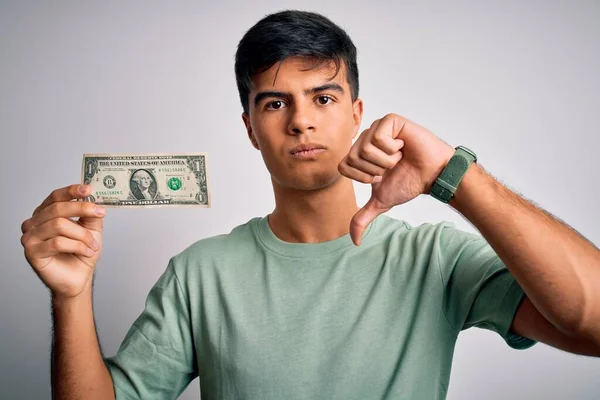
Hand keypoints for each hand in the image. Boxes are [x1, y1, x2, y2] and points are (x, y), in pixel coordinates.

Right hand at [20, 184, 105, 300]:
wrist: (79, 277)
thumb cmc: (81, 253)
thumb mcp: (91, 229)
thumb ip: (91, 214)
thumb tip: (93, 199)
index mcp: (45, 214)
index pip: (55, 197)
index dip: (71, 191)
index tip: (88, 189)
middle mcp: (34, 223)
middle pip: (57, 209)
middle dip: (82, 209)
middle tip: (100, 213)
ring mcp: (30, 238)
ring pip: (59, 225)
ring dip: (82, 235)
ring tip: (93, 245)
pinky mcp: (32, 252)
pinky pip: (57, 242)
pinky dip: (77, 246)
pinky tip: (86, 252)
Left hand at [338, 113, 454, 244]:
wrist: (432, 174)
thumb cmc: (409, 182)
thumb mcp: (382, 201)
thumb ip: (363, 218)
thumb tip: (355, 241)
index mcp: (358, 155)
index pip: (344, 167)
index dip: (363, 177)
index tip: (380, 176)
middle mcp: (365, 139)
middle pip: (353, 158)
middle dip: (375, 169)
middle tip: (391, 167)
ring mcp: (377, 128)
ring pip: (365, 148)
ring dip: (386, 160)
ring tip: (398, 157)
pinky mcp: (390, 120)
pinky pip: (378, 137)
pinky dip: (392, 148)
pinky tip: (403, 146)